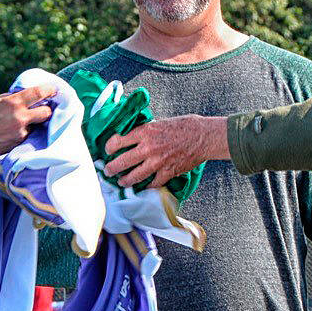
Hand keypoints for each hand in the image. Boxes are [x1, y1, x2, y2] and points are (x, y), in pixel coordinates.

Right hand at [0, 85, 56, 162]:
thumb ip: (8, 99)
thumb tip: (20, 95)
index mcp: (12, 104)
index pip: (38, 93)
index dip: (49, 90)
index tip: (54, 89)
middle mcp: (20, 119)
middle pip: (46, 113)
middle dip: (46, 110)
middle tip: (42, 108)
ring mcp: (20, 134)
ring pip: (35, 126)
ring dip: (31, 123)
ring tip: (18, 123)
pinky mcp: (18, 146)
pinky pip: (26, 136)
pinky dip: (22, 133)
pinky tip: (12, 132)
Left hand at [103, 115, 229, 187]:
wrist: (203, 136)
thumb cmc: (185, 126)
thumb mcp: (160, 123)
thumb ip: (146, 132)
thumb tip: (134, 138)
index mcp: (145, 132)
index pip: (118, 141)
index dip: (109, 147)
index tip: (108, 150)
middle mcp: (148, 148)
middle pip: (123, 161)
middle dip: (112, 168)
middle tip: (107, 171)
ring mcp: (158, 162)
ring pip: (135, 176)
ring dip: (125, 180)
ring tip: (121, 182)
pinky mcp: (168, 172)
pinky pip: (153, 183)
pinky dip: (147, 186)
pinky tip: (142, 187)